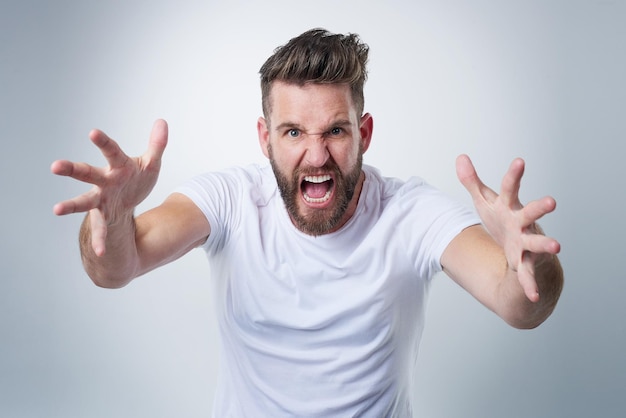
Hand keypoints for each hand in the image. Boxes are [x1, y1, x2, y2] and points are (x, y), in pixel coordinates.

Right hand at [51, 119, 167, 254]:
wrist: (130, 201)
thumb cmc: (136, 177)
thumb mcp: (151, 163)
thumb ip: (157, 144)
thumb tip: (162, 122)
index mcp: (118, 166)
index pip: (111, 152)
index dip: (102, 142)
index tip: (92, 132)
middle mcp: (104, 182)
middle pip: (87, 174)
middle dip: (72, 170)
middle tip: (55, 166)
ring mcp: (102, 200)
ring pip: (84, 201)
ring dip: (71, 205)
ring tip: (57, 210)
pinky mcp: (104, 216)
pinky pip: (102, 231)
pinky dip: (100, 241)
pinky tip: (100, 253)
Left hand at [455, 154, 560, 301]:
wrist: (518, 250)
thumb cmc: (502, 221)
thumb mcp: (485, 201)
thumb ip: (472, 181)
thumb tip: (460, 157)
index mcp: (510, 207)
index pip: (510, 188)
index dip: (514, 175)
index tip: (520, 161)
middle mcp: (522, 223)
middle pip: (531, 213)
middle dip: (540, 208)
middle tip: (551, 202)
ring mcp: (526, 243)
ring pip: (536, 243)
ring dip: (546, 245)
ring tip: (557, 246)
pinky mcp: (525, 263)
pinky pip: (527, 275)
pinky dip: (529, 285)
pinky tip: (533, 296)